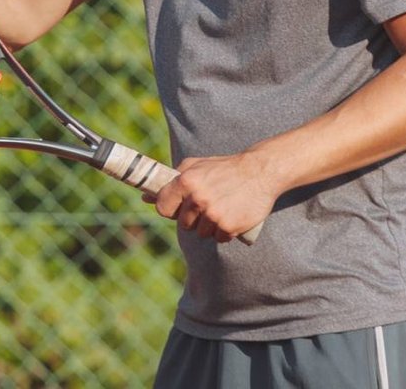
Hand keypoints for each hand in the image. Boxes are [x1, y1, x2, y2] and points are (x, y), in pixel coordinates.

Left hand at [152, 150, 278, 243]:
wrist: (260, 171)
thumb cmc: (223, 168)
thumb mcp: (195, 166)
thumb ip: (171, 180)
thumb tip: (145, 197)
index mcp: (186, 181)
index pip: (163, 208)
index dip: (170, 210)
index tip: (179, 208)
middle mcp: (197, 198)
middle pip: (184, 224)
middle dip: (193, 218)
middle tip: (208, 205)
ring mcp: (213, 214)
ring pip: (201, 233)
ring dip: (210, 226)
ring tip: (221, 208)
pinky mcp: (228, 226)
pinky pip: (219, 238)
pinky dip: (224, 232)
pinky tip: (232, 216)